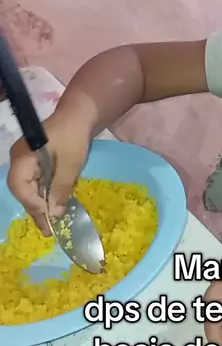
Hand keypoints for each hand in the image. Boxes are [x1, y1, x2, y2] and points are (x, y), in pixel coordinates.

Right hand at [7, 110, 91, 234]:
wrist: (79, 115)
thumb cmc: (74, 136)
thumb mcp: (71, 163)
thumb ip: (61, 188)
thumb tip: (54, 214)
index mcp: (23, 156)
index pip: (19, 186)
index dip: (32, 203)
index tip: (49, 215)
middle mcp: (19, 160)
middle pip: (22, 190)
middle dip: (35, 210)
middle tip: (49, 230)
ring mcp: (25, 161)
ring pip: (28, 189)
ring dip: (40, 205)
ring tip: (51, 224)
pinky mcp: (34, 163)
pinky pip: (35, 183)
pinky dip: (44, 195)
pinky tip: (53, 207)